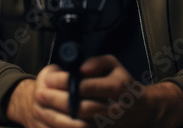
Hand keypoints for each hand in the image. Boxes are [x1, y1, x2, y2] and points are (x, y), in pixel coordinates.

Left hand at [5, 56, 182, 127]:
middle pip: (82, 107)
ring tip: (42, 108)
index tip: (48, 78)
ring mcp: (111, 124)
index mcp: (118, 87)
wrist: (142, 109)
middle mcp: (116, 108)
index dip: (65, 83)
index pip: (87, 86)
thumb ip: (97, 62)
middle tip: (40, 94)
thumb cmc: (123, 83)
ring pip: (81, 124)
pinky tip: (53, 121)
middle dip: (58, 101)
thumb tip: (80, 68)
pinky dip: (66, 127)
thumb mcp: (114, 65)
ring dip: (58, 117)